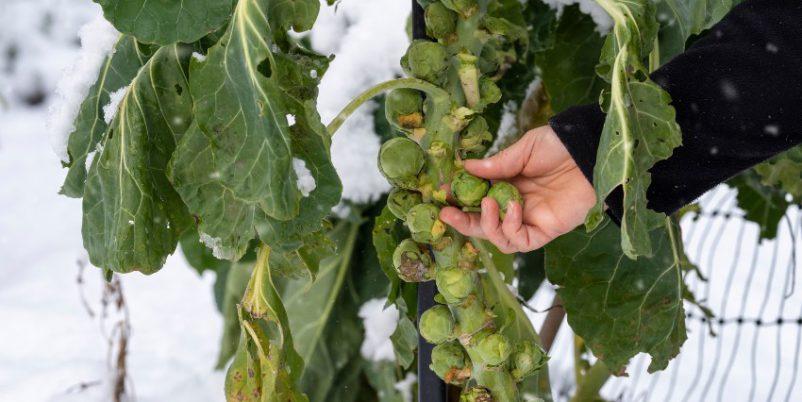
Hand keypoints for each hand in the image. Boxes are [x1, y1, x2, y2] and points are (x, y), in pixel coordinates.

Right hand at [440, 125, 595, 252]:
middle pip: (484, 224)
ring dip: (487, 225)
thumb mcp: (524, 150)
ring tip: (486, 203)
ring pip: (500, 238)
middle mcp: (516, 206)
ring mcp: (530, 220)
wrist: (589, 151)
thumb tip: (466, 168)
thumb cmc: (559, 146)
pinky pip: (521, 241)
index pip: (477, 199)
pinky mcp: (546, 231)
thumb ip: (497, 164)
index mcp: (508, 185)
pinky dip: (511, 228)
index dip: (459, 199)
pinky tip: (512, 207)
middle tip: (446, 211)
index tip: (441, 192)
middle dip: (463, 221)